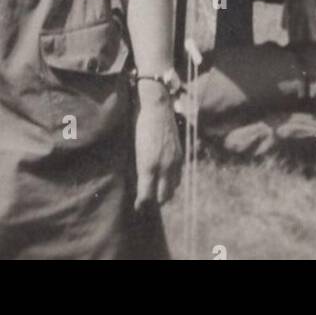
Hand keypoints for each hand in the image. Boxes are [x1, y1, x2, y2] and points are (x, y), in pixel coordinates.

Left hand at [133, 89, 182, 209]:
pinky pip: (178, 177)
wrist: (156, 107)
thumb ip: (138, 168)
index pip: (146, 195)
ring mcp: (174, 161)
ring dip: (165, 192)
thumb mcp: (135, 149)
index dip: (141, 203)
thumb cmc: (139, 126)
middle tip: (147, 200)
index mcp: (148, 165)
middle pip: (162, 197)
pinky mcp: (180, 156)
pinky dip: (172, 181)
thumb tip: (138, 184)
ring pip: (172, 188)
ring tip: (156, 190)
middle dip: (154, 201)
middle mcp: (163, 166)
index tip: (137, 207)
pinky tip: (165, 178)